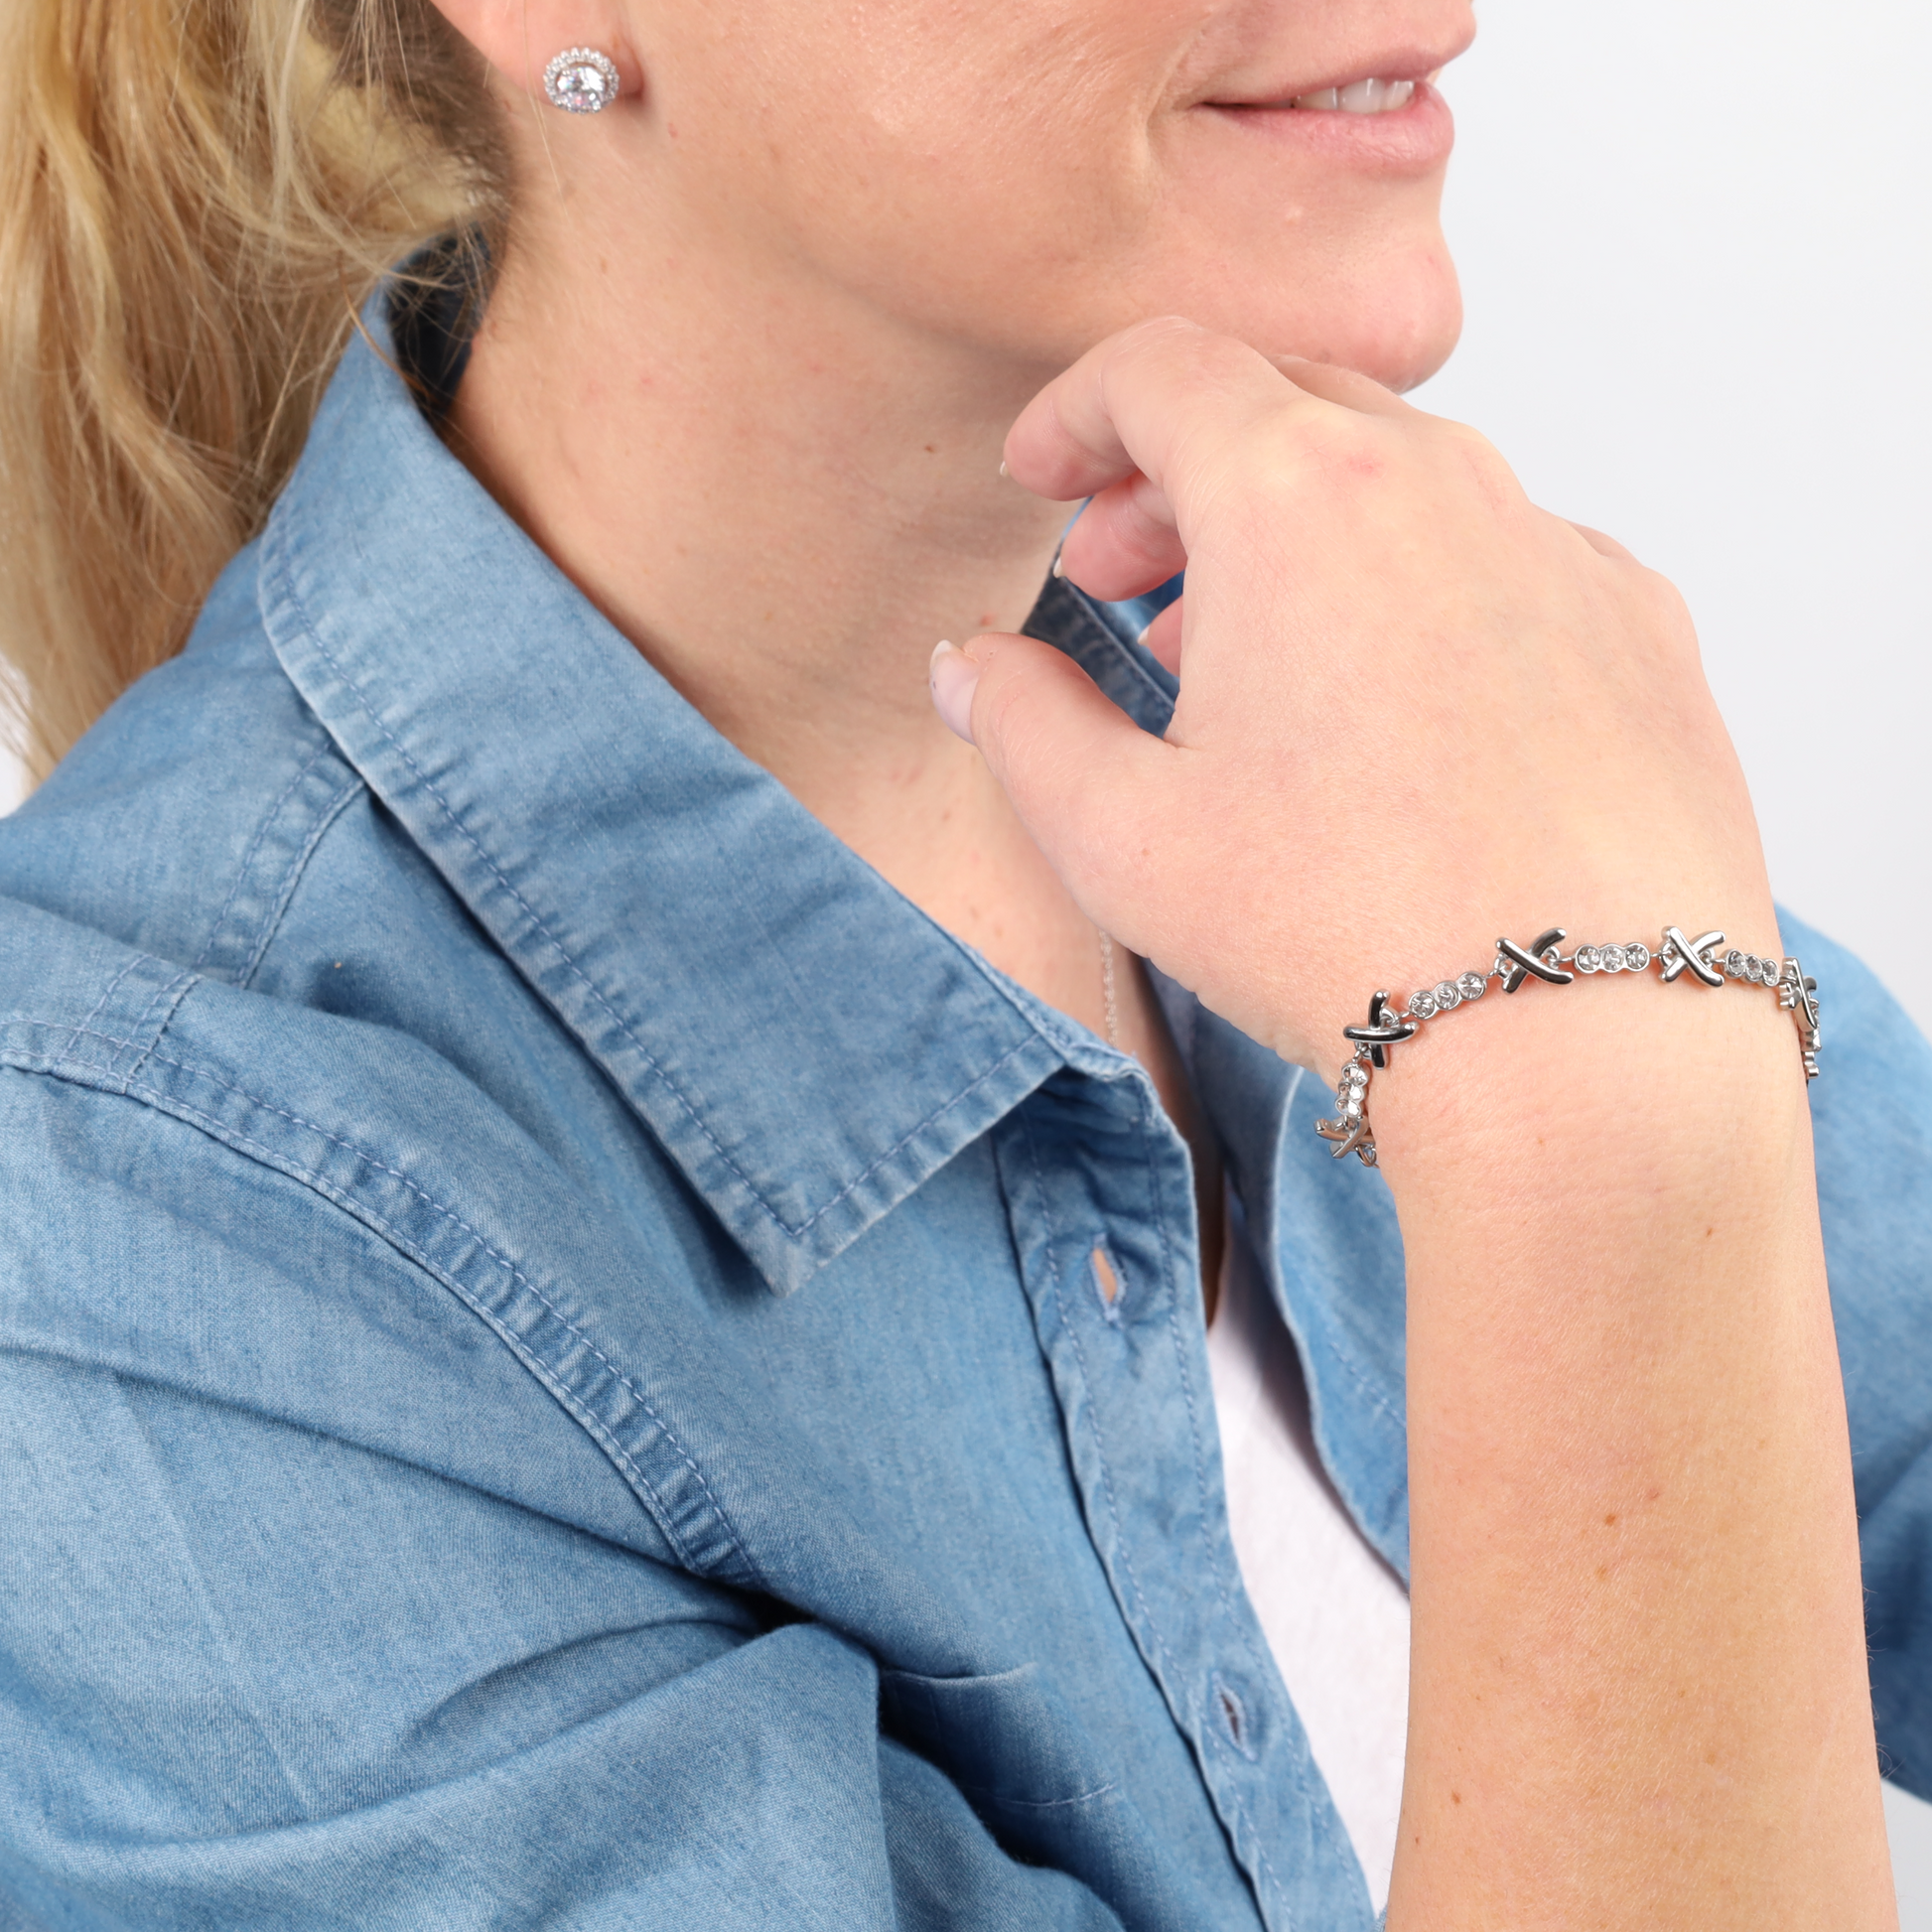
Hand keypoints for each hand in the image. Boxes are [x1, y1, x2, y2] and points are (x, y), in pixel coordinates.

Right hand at [931, 316, 1775, 1079]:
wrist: (1579, 1043)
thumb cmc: (1341, 932)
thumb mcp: (1117, 837)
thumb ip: (1016, 721)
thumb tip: (971, 666)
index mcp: (1295, 494)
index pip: (1161, 369)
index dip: (1077, 411)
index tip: (1044, 475)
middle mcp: (1442, 480)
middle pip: (1281, 403)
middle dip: (1175, 475)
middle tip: (1119, 578)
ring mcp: (1557, 545)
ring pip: (1397, 479)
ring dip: (1296, 535)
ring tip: (1245, 661)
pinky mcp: (1638, 623)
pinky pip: (1503, 555)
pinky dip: (1420, 588)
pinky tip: (1394, 706)